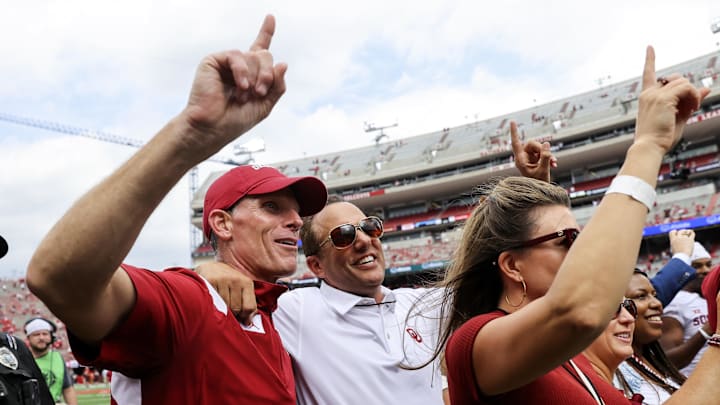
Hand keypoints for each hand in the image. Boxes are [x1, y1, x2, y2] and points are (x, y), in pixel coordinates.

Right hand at [180, 15, 287, 158]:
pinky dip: (242, 72)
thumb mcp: (265, 105)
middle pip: (265, 55)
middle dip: (268, 75)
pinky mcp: (214, 61)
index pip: (260, 49)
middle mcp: (239, 66)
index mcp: (251, 75)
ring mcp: (227, 63)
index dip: (266, 32)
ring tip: (246, 95)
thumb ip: (277, 86)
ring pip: (253, 56)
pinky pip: (237, 56)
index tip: (270, 18)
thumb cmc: (235, 120)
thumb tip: (283, 63)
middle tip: (260, 93)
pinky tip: (240, 87)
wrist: (214, 128)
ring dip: (256, 77)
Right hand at [195, 262, 256, 324]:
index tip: (242, 318)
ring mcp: (223, 279)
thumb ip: (247, 303)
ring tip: (219, 305)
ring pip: (224, 306)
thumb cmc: (228, 281)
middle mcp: (236, 279)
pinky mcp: (210, 281)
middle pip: (236, 308)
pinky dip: (212, 304)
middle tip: (228, 310)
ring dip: (221, 309)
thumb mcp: (242, 288)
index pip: (249, 307)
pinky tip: (212, 300)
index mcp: (247, 282)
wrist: (211, 267)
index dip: (245, 317)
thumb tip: (248, 322)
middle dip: (232, 314)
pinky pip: (213, 301)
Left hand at [510, 121, 556, 181]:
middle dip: (541, 149)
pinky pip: (543, 153)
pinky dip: (549, 157)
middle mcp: (523, 157)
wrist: (540, 193)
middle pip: (532, 144)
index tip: (512, 121)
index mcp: (520, 160)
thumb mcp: (543, 170)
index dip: (514, 132)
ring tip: (554, 163)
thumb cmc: (538, 184)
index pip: (516, 143)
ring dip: (548, 154)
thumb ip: (545, 157)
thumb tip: (546, 143)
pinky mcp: (536, 159)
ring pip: (539, 148)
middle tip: (551, 158)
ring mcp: (530, 158)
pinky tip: (554, 164)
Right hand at [634, 46, 709, 154]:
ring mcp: (655, 95)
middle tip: (692, 106)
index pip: (648, 74)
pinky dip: (694, 96)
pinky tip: (693, 108)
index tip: (650, 47)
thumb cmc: (660, 137)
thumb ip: (690, 101)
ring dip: (693, 94)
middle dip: (688, 90)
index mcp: (647, 97)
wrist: (649, 147)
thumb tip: (705, 88)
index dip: (650, 59)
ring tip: (692, 109)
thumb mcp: (678, 116)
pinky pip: (686, 88)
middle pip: (676, 78)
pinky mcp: (663, 99)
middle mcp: (649, 93)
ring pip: (683, 82)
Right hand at [668, 229, 694, 255]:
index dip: (675, 232)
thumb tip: (677, 244)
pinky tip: (692, 232)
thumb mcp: (673, 249)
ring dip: (687, 232)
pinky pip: (692, 234)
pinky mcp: (690, 240)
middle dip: (683, 231)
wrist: (682, 257)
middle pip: (680, 231)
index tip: (676, 233)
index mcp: (673, 240)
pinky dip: (692, 232)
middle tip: (685, 233)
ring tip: (689, 233)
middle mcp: (678, 237)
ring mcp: (684, 238)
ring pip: (686, 232)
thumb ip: (675, 244)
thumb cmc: (677, 255)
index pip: (672, 232)